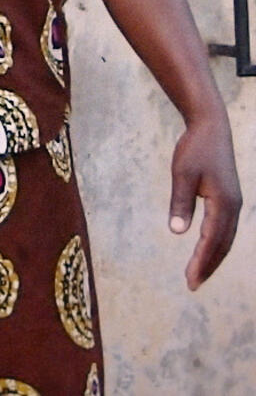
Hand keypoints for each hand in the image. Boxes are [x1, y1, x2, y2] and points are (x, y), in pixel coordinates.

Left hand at [168, 111, 240, 289]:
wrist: (211, 127)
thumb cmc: (195, 148)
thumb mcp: (182, 173)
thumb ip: (180, 202)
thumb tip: (178, 232)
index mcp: (224, 203)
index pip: (212, 240)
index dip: (201, 262)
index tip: (190, 280)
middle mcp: (233, 207)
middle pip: (222, 245)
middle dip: (208, 265)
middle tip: (192, 284)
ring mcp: (234, 203)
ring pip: (226, 238)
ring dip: (213, 256)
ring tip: (198, 273)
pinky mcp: (229, 198)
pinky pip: (224, 228)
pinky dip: (216, 243)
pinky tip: (205, 249)